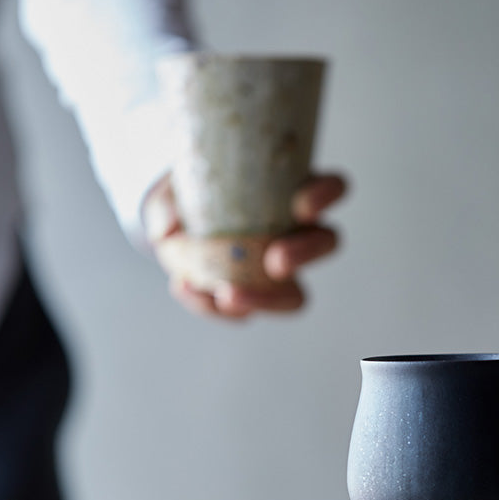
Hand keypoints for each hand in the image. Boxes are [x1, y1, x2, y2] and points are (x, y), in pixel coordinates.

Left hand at [143, 173, 347, 318]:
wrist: (173, 221)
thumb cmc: (189, 190)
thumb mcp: (171, 186)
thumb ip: (167, 203)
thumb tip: (168, 231)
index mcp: (292, 189)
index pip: (331, 188)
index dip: (325, 195)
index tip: (302, 205)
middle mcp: (297, 231)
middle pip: (326, 243)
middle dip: (306, 254)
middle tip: (275, 262)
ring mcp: (278, 270)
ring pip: (295, 294)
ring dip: (268, 300)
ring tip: (229, 295)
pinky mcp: (253, 298)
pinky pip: (244, 313)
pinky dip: (212, 306)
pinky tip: (184, 286)